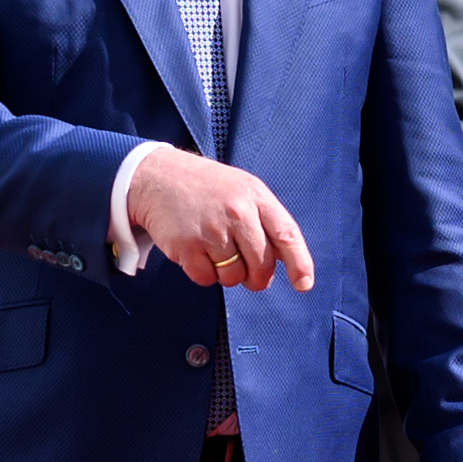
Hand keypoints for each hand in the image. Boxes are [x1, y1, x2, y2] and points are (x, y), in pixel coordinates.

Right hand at [124, 148, 315, 288]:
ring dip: (227, 274)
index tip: (304, 284)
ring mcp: (211, 230)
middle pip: (261, 264)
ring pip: (233, 277)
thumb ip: (265, 221)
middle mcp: (236, 212)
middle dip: (258, 278)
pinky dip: (204, 274)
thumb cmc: (208, 189)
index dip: (299, 263)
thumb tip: (283, 262)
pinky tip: (196, 252)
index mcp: (256, 197)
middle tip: (250, 276)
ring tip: (215, 251)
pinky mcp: (187, 245)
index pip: (286, 234)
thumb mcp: (243, 191)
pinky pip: (206, 279)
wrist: (158, 177)